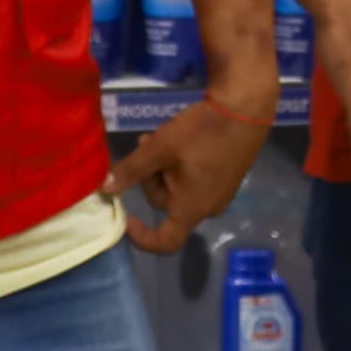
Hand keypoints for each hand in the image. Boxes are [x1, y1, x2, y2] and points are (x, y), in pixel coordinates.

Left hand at [111, 91, 267, 250]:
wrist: (246, 107)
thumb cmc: (202, 132)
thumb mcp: (160, 148)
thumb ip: (130, 170)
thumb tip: (104, 189)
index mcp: (191, 208)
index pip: (165, 242)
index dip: (141, 236)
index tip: (126, 215)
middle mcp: (208, 208)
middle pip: (167, 205)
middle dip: (152, 178)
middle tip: (146, 146)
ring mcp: (221, 194)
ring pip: (180, 190)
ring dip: (165, 169)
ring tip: (162, 138)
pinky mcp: (228, 178)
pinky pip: (196, 182)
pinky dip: (182, 167)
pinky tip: (182, 141)